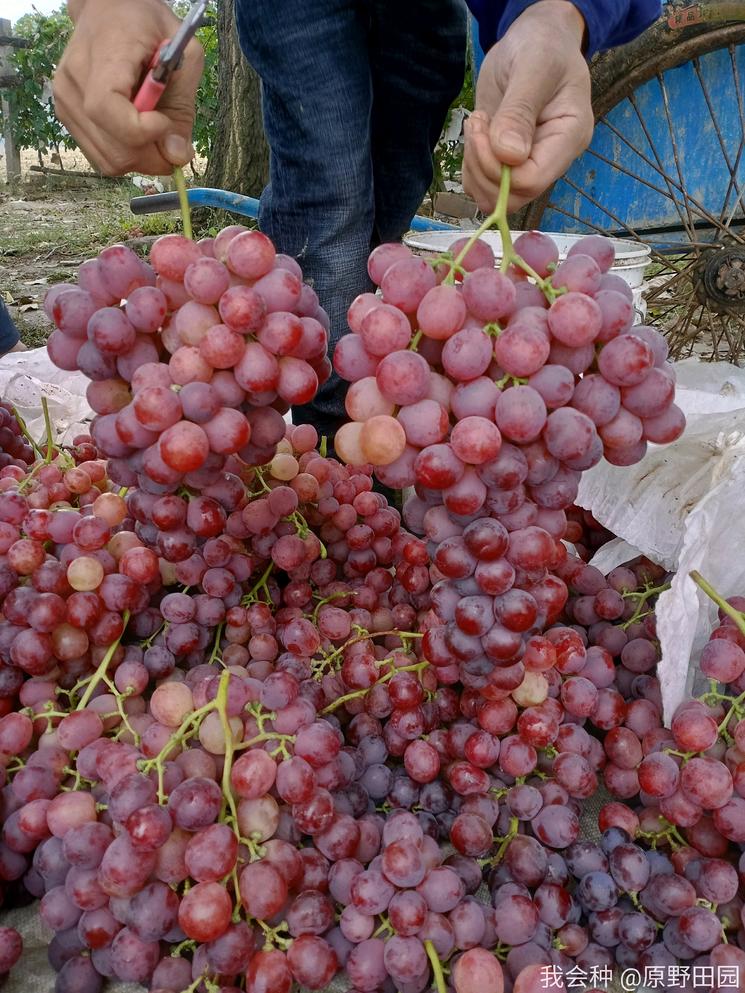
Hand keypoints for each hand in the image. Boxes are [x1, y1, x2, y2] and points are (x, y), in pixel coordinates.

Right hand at [54, 0, 203, 175]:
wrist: (109, 9)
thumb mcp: (184, 54)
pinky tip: (136, 130)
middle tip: (171, 136)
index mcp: (103, 56)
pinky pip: (102, 156)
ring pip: (109, 160)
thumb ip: (183, 107)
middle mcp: (74, 80)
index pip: (106, 110)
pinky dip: (126, 154)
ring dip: (142, 158)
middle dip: (153, 155)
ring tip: (153, 130)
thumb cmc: (148, 25)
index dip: (141, 132)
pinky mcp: (66, 115)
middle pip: (114, 149)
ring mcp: (65, 100)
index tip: (165, 122)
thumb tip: (176, 155)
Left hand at [463, 1, 592, 211]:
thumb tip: (509, 156)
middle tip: (477, 122)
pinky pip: (483, 185)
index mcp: (569, 137)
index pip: (532, 180)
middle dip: (483, 166)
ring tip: (478, 122)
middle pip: (513, 195)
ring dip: (474, 165)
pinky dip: (470, 165)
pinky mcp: (508, 162)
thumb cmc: (541, 45)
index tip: (483, 129)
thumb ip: (520, 111)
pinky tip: (476, 132)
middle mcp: (551, 158)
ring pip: (494, 196)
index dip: (499, 168)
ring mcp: (529, 163)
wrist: (534, 40)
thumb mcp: (533, 66)